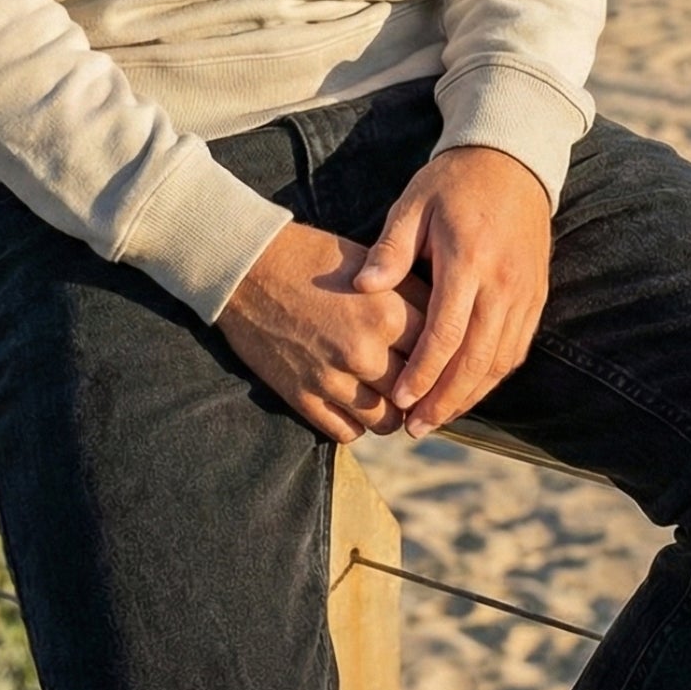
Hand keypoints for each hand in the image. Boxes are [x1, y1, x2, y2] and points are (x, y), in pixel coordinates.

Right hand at [217, 222, 428, 443]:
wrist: (245, 267)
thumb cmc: (309, 257)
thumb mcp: (367, 263)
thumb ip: (407, 295)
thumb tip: (445, 320)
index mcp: (386, 312)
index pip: (440, 350)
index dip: (444, 353)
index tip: (443, 354)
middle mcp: (364, 351)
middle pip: (417, 391)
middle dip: (421, 385)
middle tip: (419, 380)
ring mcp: (332, 379)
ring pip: (388, 421)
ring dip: (392, 410)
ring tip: (388, 394)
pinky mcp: (304, 398)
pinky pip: (349, 432)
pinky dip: (358, 423)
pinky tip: (355, 401)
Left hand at [353, 146, 551, 437]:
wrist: (511, 162)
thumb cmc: (452, 183)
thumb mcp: (413, 204)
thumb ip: (391, 249)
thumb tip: (362, 287)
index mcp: (468, 260)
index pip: (446, 332)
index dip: (423, 372)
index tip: (399, 399)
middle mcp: (503, 283)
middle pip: (476, 358)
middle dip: (445, 399)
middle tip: (414, 428)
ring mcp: (525, 292)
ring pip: (500, 361)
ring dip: (469, 396)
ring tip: (436, 419)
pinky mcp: (537, 296)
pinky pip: (517, 349)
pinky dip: (492, 376)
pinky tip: (468, 390)